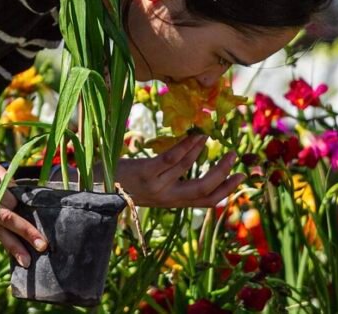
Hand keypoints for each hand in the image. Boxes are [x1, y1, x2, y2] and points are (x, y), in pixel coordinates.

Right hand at [0, 146, 47, 266]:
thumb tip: (20, 194)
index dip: (20, 204)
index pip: (10, 198)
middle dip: (25, 231)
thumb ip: (3, 177)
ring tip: (26, 260)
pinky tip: (10, 250)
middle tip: (42, 244)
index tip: (28, 207)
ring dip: (12, 245)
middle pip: (6, 217)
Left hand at [115, 135, 242, 207]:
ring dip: (201, 150)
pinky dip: (186, 146)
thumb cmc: (125, 184)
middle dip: (222, 173)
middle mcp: (167, 198)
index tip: (241, 177)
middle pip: (203, 190)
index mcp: (172, 202)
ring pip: (188, 169)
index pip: (206, 201)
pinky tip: (194, 136)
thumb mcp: (153, 188)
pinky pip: (171, 159)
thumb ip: (171, 181)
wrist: (96, 188)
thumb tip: (192, 160)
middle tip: (234, 156)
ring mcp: (156, 186)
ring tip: (209, 135)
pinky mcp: (145, 173)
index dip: (226, 190)